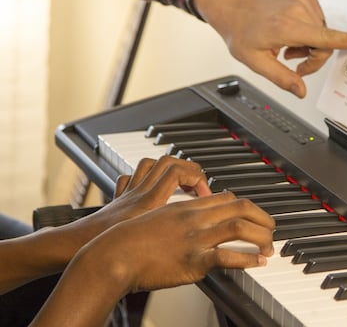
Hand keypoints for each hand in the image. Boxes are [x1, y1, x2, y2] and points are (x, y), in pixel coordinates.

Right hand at [31, 174, 273, 325]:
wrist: (110, 256)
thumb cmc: (127, 241)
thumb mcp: (155, 220)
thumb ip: (176, 220)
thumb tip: (191, 228)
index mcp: (185, 207)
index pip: (226, 197)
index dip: (245, 206)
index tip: (253, 216)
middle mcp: (194, 218)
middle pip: (239, 206)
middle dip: (262, 217)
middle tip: (271, 229)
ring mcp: (194, 238)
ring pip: (239, 226)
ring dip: (260, 235)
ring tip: (269, 246)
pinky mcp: (192, 260)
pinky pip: (227, 255)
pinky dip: (247, 258)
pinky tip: (257, 263)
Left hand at [72, 156, 211, 240]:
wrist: (74, 248)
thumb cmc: (107, 250)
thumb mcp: (153, 248)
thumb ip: (179, 241)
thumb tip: (202, 244)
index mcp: (152, 201)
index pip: (181, 172)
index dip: (199, 179)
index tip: (206, 195)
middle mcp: (140, 193)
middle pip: (169, 162)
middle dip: (189, 168)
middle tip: (198, 185)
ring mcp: (128, 194)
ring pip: (149, 164)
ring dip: (168, 167)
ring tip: (179, 181)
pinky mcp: (118, 200)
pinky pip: (129, 178)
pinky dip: (142, 177)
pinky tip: (149, 187)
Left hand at [193, 0, 346, 97]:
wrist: (234, 5)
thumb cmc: (241, 33)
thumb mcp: (255, 62)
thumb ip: (281, 78)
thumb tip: (301, 92)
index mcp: (287, 27)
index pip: (326, 37)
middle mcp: (299, 9)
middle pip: (324, 42)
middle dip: (313, 57)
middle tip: (293, 62)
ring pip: (322, 32)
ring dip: (309, 44)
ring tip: (287, 45)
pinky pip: (318, 20)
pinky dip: (308, 30)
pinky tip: (290, 32)